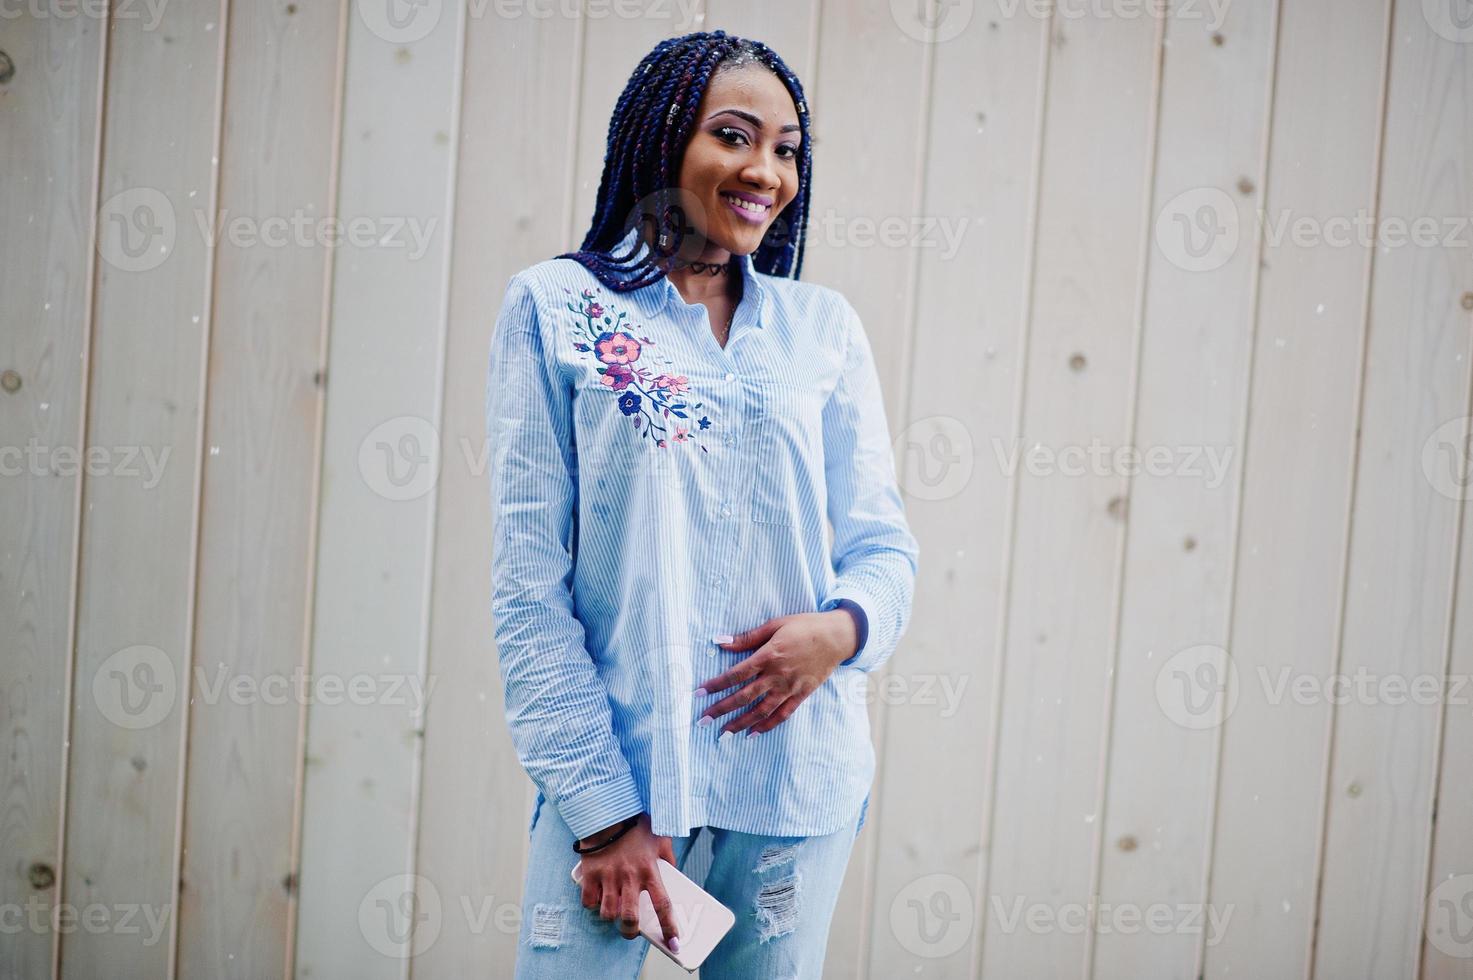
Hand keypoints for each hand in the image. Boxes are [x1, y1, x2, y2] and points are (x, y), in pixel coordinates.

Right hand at [576, 813, 680, 948]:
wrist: (607, 809)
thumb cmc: (636, 824)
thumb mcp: (660, 837)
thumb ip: (668, 857)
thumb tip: (674, 872)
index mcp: (649, 870)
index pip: (663, 906)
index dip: (670, 928)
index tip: (675, 944)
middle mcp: (629, 877)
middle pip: (629, 918)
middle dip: (630, 931)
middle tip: (631, 930)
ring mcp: (608, 876)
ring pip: (607, 913)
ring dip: (610, 916)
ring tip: (613, 908)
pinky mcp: (590, 874)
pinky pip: (588, 901)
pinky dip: (592, 903)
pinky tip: (597, 896)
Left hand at [695, 610, 858, 736]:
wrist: (836, 636)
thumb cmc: (804, 626)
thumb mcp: (774, 625)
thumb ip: (747, 637)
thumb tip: (720, 641)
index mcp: (768, 656)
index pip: (735, 674)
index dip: (715, 685)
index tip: (698, 693)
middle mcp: (777, 675)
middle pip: (744, 696)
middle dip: (721, 710)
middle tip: (702, 720)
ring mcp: (790, 688)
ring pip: (761, 711)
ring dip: (740, 723)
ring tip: (723, 734)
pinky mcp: (802, 695)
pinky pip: (782, 714)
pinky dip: (767, 726)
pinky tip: (753, 734)